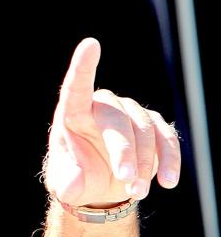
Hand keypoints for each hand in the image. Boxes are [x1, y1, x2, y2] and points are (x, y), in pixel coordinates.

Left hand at [44, 37, 180, 206]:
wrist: (98, 188)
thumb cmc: (76, 178)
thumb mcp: (66, 185)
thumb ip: (68, 184)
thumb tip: (75, 185)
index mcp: (73, 114)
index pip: (76, 88)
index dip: (83, 68)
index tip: (90, 46)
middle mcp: (103, 107)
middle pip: (118, 120)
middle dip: (124, 151)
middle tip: (125, 178)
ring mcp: (130, 114)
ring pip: (144, 130)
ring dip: (144, 163)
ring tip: (137, 191)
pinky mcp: (153, 127)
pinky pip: (166, 139)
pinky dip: (169, 160)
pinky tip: (168, 181)